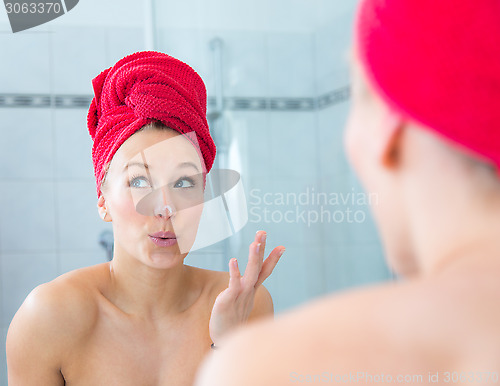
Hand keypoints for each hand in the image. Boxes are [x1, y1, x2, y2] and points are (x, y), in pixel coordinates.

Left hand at [209, 231, 284, 346]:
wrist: (224, 341)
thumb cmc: (231, 320)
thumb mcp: (241, 301)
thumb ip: (244, 290)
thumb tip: (247, 280)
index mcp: (252, 290)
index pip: (264, 271)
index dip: (273, 259)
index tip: (281, 247)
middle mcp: (249, 291)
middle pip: (258, 267)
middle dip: (261, 249)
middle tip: (263, 232)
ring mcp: (241, 295)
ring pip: (250, 273)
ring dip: (253, 257)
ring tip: (255, 242)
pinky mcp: (229, 300)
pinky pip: (233, 284)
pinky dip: (235, 272)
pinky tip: (233, 260)